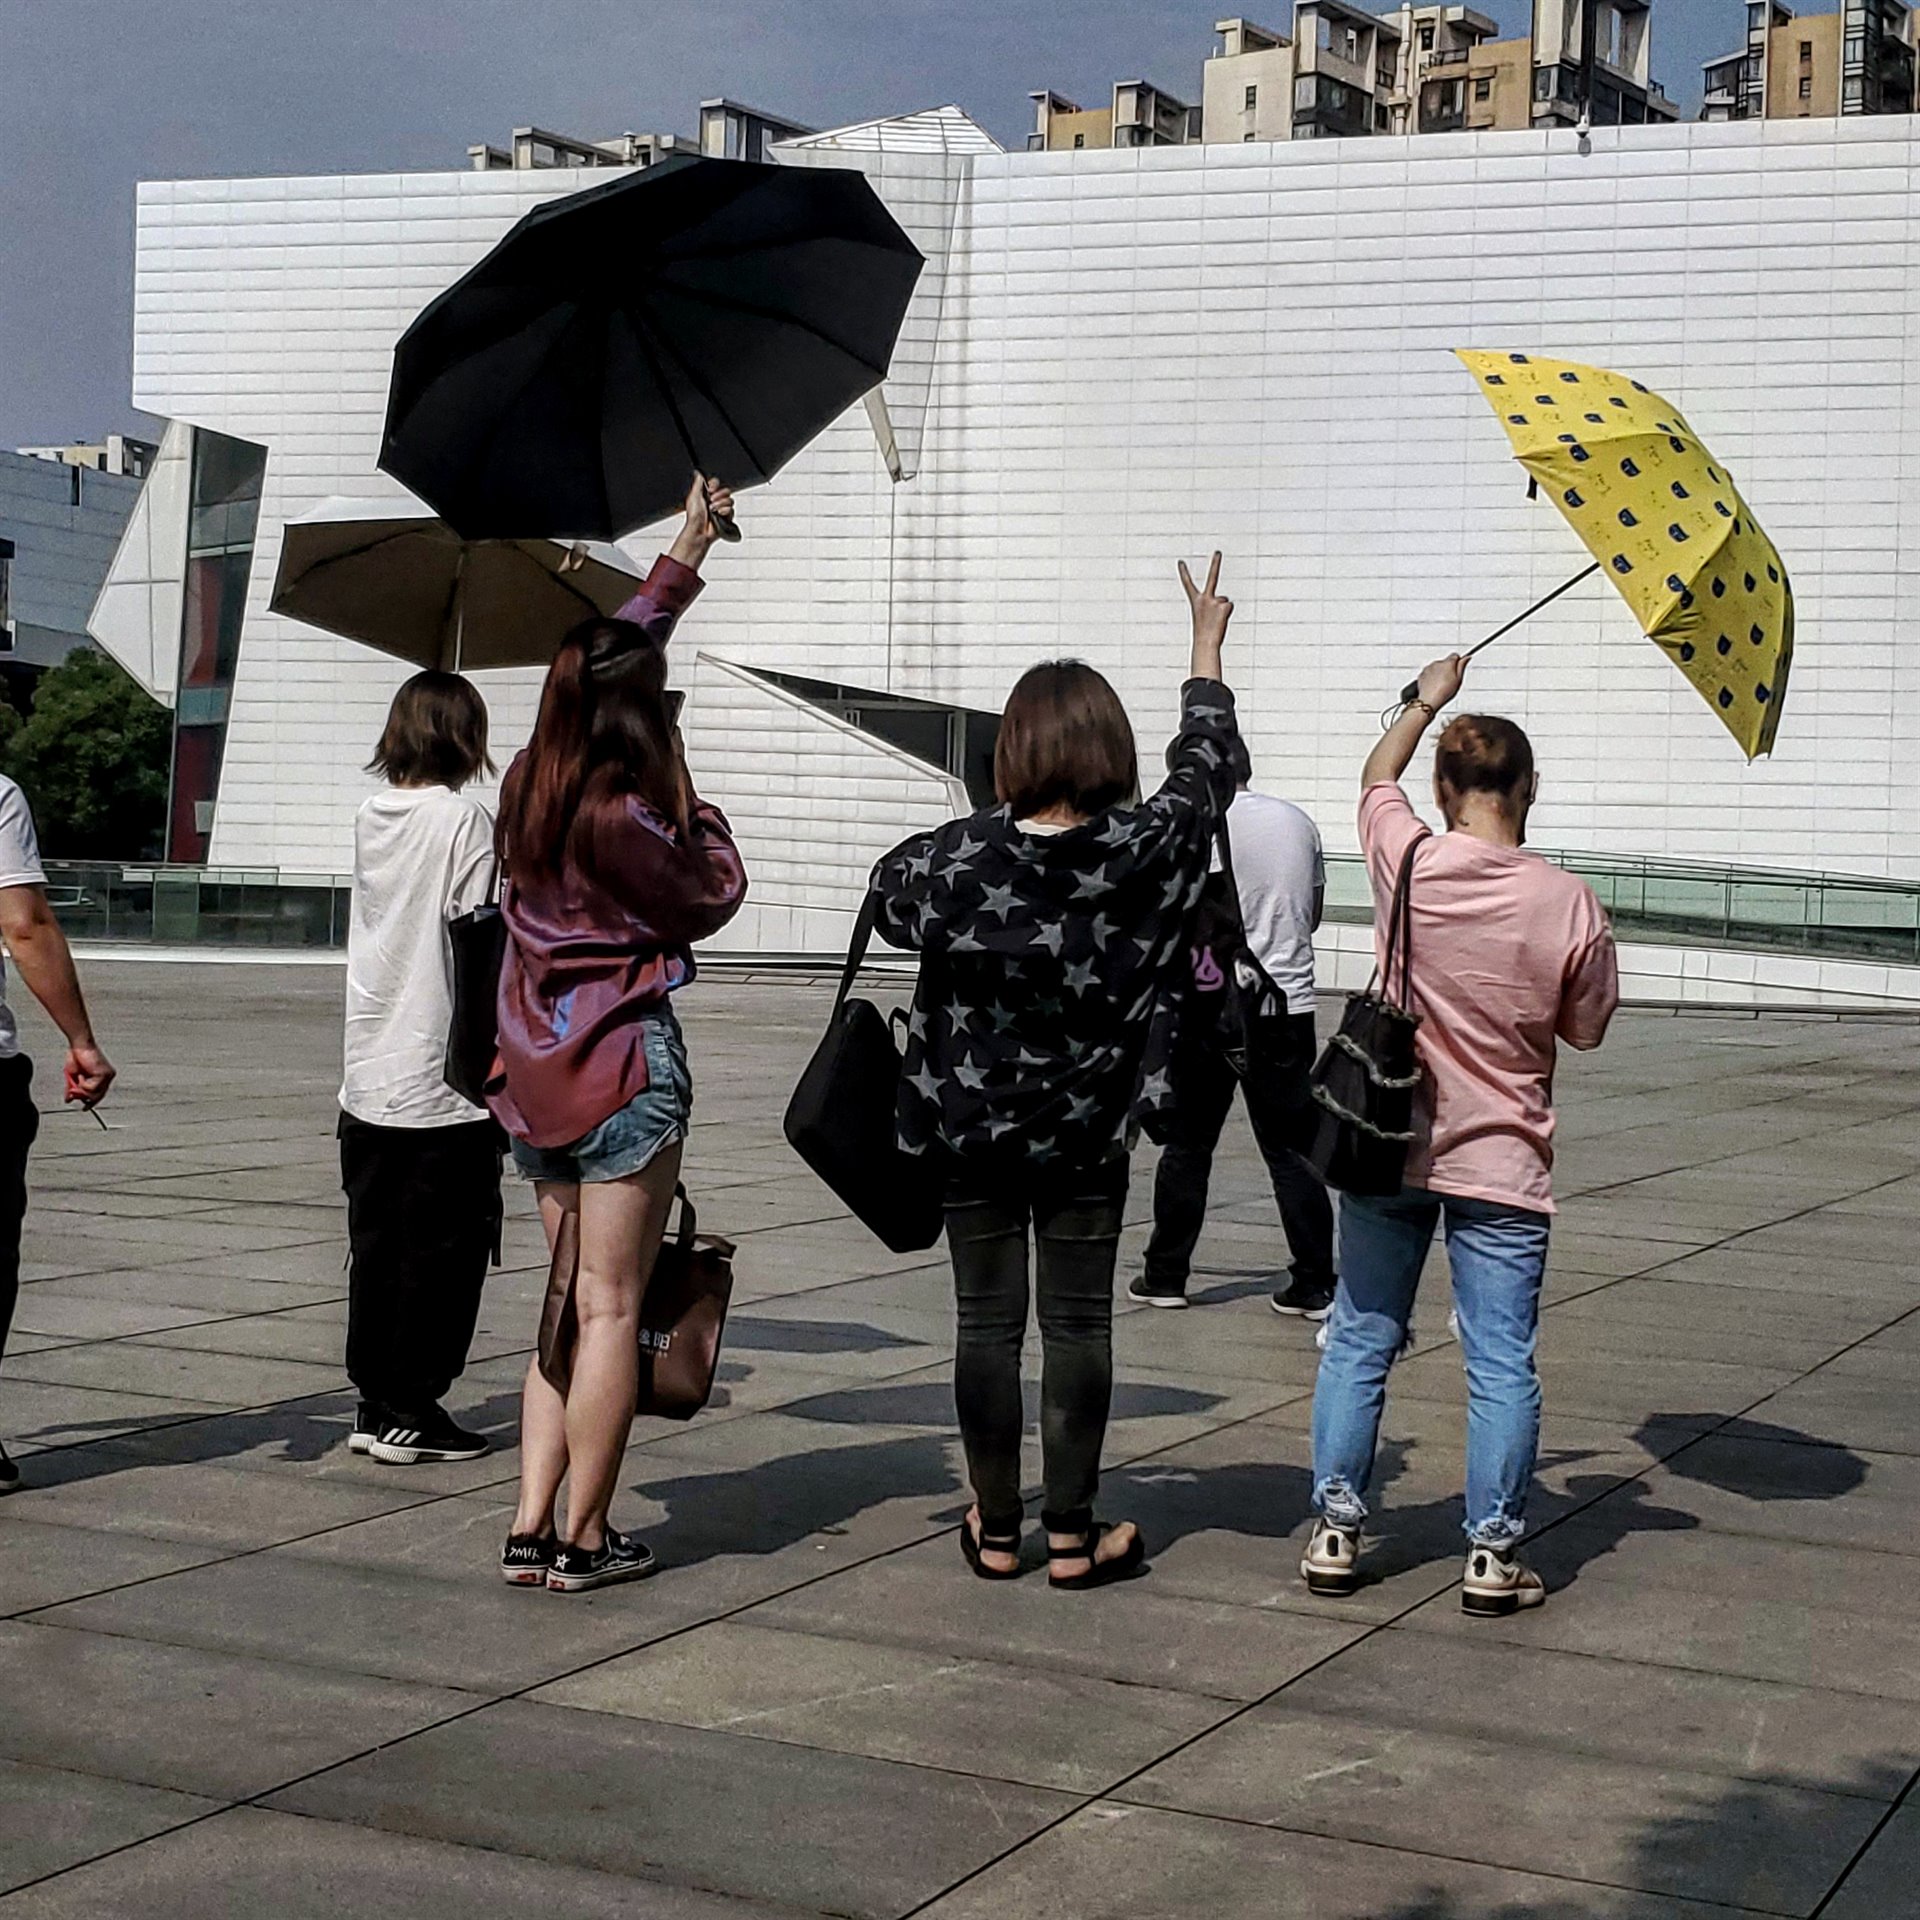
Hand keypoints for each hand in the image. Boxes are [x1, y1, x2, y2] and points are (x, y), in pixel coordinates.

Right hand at [63, 1042, 114, 1107]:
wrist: (79, 1044)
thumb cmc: (76, 1056)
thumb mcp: (73, 1075)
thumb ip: (72, 1088)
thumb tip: (68, 1100)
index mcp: (103, 1077)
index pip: (99, 1094)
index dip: (92, 1102)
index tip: (85, 1108)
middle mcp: (108, 1077)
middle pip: (97, 1096)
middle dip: (83, 1096)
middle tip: (72, 1092)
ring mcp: (107, 1076)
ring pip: (94, 1094)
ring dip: (81, 1088)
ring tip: (79, 1077)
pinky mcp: (104, 1074)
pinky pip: (92, 1088)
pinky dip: (83, 1084)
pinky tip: (82, 1075)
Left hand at [667, 473, 734, 569]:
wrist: (699, 530)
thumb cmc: (694, 516)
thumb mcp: (694, 496)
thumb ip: (698, 483)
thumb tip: (698, 472)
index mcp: (707, 495)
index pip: (716, 484)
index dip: (714, 485)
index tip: (710, 489)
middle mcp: (715, 501)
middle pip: (725, 491)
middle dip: (719, 495)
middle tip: (711, 501)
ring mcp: (721, 509)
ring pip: (730, 500)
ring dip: (720, 504)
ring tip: (713, 510)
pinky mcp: (727, 517)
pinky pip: (732, 510)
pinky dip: (725, 511)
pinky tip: (719, 514)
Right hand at [1179, 551, 1232, 674]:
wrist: (1204, 643)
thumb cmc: (1203, 634)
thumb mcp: (1205, 618)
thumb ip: (1213, 606)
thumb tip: (1225, 602)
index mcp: (1195, 601)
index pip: (1188, 584)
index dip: (1184, 572)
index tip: (1180, 561)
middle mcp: (1204, 598)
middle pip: (1212, 577)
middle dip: (1215, 563)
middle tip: (1218, 552)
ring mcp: (1215, 601)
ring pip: (1224, 601)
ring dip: (1222, 611)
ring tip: (1215, 622)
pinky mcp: (1224, 606)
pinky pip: (1229, 607)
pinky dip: (1227, 615)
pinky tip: (1221, 622)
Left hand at [1415, 654, 1468, 712]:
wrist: (1429, 700)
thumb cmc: (1444, 691)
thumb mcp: (1459, 679)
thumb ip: (1462, 666)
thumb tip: (1466, 658)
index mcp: (1448, 663)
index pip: (1455, 655)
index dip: (1458, 662)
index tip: (1458, 669)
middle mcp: (1437, 663)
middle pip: (1445, 662)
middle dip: (1448, 668)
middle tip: (1450, 680)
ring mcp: (1428, 668)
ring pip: (1436, 667)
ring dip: (1439, 672)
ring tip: (1441, 684)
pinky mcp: (1421, 674)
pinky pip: (1428, 673)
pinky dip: (1431, 677)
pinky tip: (1434, 685)